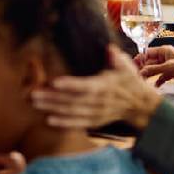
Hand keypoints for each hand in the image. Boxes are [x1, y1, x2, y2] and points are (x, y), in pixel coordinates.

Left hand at [31, 46, 162, 130]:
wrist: (141, 106)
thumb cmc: (130, 82)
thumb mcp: (126, 67)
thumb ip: (116, 58)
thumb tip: (110, 49)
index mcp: (103, 87)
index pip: (84, 86)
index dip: (69, 85)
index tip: (53, 82)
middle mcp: (98, 102)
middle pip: (72, 101)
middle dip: (52, 98)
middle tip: (33, 94)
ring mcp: (96, 114)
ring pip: (72, 113)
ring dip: (53, 109)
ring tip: (35, 104)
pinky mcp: (95, 122)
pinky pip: (77, 124)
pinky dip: (64, 123)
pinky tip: (49, 121)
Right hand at [134, 45, 173, 85]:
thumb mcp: (168, 67)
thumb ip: (153, 69)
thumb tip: (141, 72)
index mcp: (164, 51)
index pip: (148, 53)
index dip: (140, 59)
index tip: (133, 65)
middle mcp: (165, 57)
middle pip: (150, 62)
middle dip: (144, 69)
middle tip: (137, 75)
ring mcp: (168, 65)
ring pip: (155, 70)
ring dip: (149, 75)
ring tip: (143, 81)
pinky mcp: (171, 73)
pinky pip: (161, 77)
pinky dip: (158, 81)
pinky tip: (155, 85)